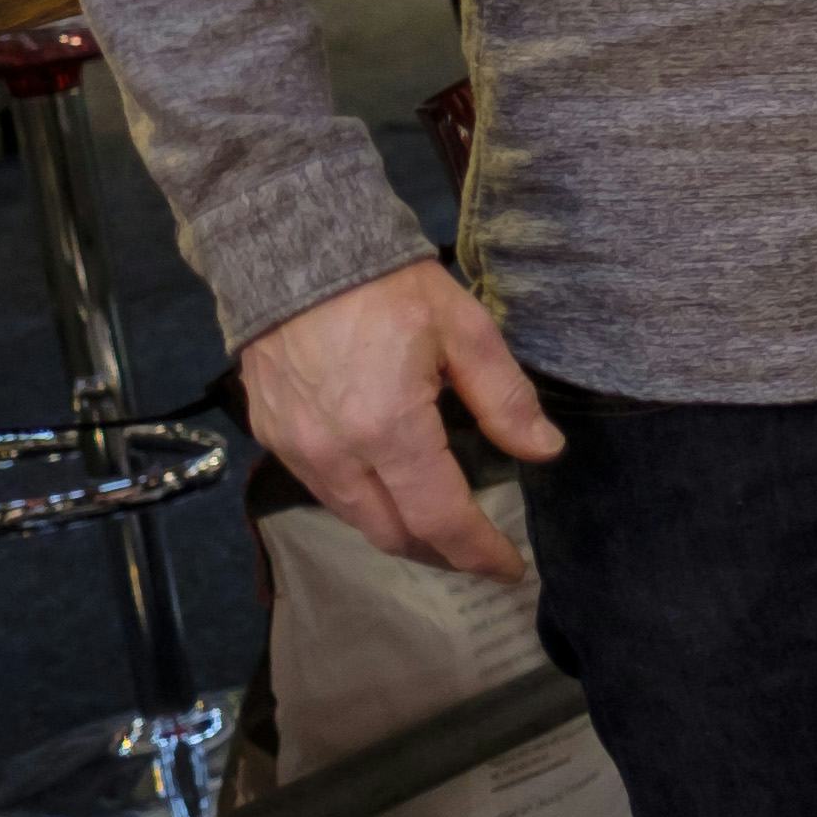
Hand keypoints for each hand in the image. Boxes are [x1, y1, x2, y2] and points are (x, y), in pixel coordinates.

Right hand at [234, 259, 556, 580]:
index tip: (511, 567)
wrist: (291, 249)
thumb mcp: (464, 330)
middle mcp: (335, 454)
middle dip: (442, 553)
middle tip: (480, 552)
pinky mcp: (272, 436)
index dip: (479, 552)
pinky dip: (364, 505)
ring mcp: (296, 449)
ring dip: (402, 533)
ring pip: (355, 519)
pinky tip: (392, 491)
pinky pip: (324, 492)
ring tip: (443, 528)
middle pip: (393, 535)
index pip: (440, 520)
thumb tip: (544, 451)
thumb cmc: (385, 286)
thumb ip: (505, 398)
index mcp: (387, 430)